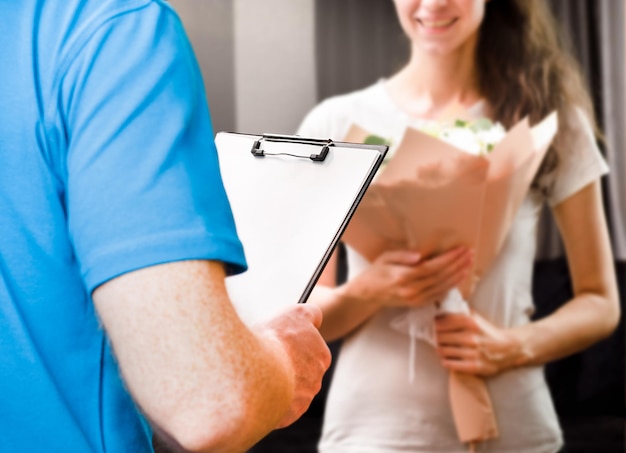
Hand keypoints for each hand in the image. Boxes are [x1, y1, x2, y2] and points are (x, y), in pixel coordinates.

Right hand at [256, 304, 330, 427]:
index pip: (310, 351)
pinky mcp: (289, 416)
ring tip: (257, 374)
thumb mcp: (296, 313)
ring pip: (288, 391)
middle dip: (286, 367)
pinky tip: (256, 390)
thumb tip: (316, 318)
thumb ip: (311, 314)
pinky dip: (268, 401)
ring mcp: (302, 400)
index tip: (279, 344)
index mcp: (322, 357)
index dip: (292, 347)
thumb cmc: (275, 339)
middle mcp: (316, 380)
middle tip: (265, 358)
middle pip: (299, 372)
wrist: (257, 372)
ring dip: (276, 384)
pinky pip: (278, 408)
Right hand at [347, 247, 472, 309]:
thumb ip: (401, 256)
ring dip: (458, 275)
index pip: (432, 267)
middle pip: (441, 277)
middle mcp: (411, 290)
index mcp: (403, 277)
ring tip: (469, 264)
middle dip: (457, 264)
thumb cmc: (375, 273)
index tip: (460, 250)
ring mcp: (415, 299)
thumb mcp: (384, 258)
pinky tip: (459, 278)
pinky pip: (438, 295)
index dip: (449, 259)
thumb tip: (419, 255)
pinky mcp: (418, 304)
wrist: (367, 295)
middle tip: (470, 254)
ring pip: (442, 287)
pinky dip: (451, 286)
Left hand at [434, 312, 524, 376]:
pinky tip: (447, 357)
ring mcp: (471, 353)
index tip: (434, 326)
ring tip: (442, 347)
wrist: (508, 349)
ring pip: (442, 350)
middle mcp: (470, 338)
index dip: (435, 324)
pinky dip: (445, 360)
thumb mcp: (475, 317)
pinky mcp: (473, 366)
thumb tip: (439, 311)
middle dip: (435, 337)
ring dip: (439, 348)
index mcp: (470, 322)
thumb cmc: (487, 332)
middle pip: (439, 337)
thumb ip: (459, 313)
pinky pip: (448, 363)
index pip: (440, 323)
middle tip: (437, 337)